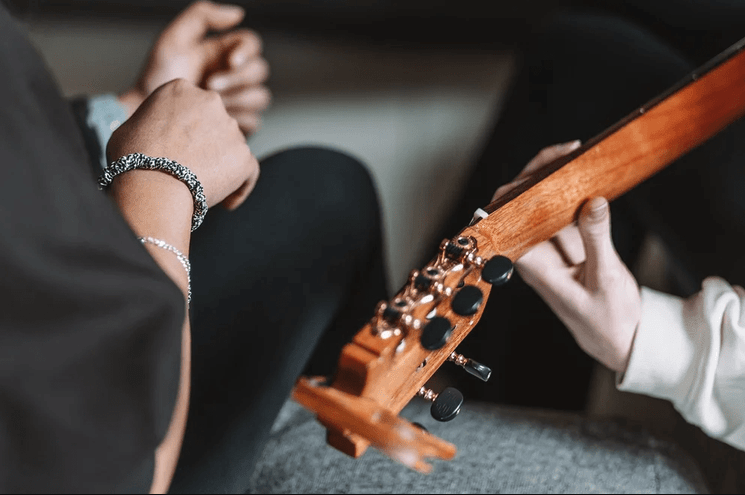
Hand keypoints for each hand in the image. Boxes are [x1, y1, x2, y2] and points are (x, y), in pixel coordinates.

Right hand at [109, 78, 258, 209]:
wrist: (153, 184)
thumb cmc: (133, 159)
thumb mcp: (131, 127)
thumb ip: (150, 122)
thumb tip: (150, 132)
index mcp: (181, 89)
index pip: (192, 108)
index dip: (186, 130)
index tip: (177, 148)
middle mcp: (211, 101)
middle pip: (214, 125)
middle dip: (207, 145)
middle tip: (192, 168)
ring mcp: (231, 128)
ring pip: (232, 147)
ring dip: (222, 165)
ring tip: (203, 187)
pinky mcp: (244, 155)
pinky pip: (249, 171)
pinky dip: (240, 186)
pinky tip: (226, 202)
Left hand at [119, 1, 270, 134]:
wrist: (147, 115)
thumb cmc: (156, 78)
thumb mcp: (173, 40)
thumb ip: (202, 16)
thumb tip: (239, 14)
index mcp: (222, 52)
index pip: (252, 44)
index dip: (247, 51)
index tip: (231, 61)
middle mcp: (234, 75)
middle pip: (260, 70)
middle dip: (237, 79)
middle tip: (209, 85)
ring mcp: (238, 101)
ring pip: (260, 97)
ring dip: (237, 100)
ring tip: (207, 106)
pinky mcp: (238, 125)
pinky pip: (254, 121)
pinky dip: (237, 121)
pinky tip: (215, 123)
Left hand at [493, 142, 640, 372]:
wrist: (620, 338)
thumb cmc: (607, 319)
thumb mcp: (606, 278)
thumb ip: (597, 239)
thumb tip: (593, 201)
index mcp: (533, 266)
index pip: (509, 221)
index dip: (516, 192)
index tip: (540, 173)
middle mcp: (534, 252)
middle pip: (520, 205)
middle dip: (536, 173)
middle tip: (567, 151)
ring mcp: (549, 244)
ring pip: (539, 202)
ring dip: (553, 176)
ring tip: (575, 152)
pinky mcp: (566, 240)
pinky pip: (560, 207)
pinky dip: (570, 188)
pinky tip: (584, 170)